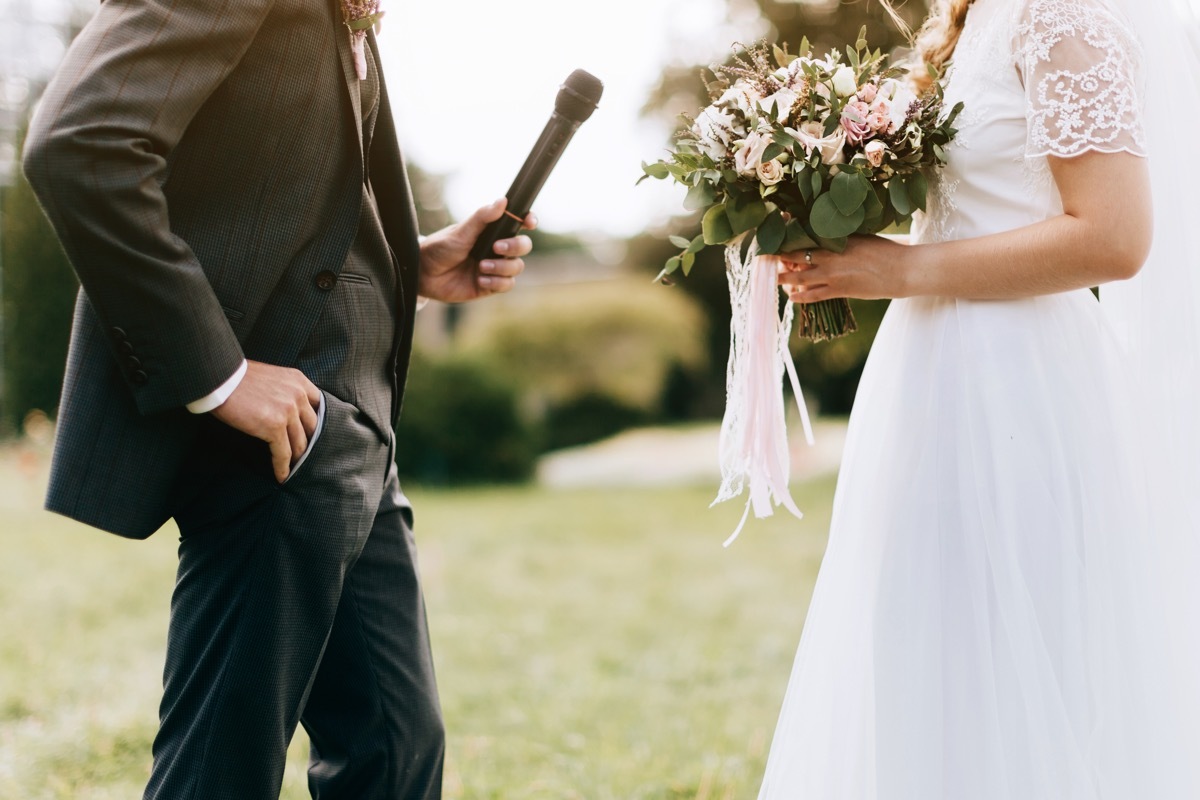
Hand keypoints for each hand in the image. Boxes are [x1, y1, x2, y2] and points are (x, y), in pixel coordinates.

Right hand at [210, 360, 320, 482]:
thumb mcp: (273, 376)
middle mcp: (299, 396)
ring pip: (300, 443)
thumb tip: (288, 409)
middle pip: (312, 428)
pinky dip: (282, 467)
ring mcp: (288, 412)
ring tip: (295, 469)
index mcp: (300, 381)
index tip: (314, 435)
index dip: (318, 423)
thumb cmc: (239, 378)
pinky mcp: (274, 427)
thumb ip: (286, 390)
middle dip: (310, 444)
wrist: (220, 378)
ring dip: (297, 459)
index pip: (319, 406)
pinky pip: (283, 453)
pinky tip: (281, 476)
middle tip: (305, 456)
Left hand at [417, 198, 534, 302]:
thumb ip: (482, 217)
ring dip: (502, 267)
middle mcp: (497, 249)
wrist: (424, 274)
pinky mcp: (490, 285)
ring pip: (517, 267)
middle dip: (515, 247)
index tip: (529, 222)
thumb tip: (503, 201)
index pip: (518, 223)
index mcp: (492, 231)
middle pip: (523, 246)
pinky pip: (507, 284)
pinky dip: (496, 281)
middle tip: (496, 248)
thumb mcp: (461, 231)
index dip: (528, 221)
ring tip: (481, 267)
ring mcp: (495, 267)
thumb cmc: (441, 247)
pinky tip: (479, 279)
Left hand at [778, 234, 913, 302]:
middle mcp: (830, 256)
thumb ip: (841, 237)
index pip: (804, 238)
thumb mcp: (861, 237)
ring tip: (772, 279)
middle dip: (780, 259)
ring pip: (800, 277)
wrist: (901, 270)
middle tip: (767, 260)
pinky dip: (800, 296)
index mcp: (836, 240)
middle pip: (796, 257)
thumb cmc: (884, 250)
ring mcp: (833, 274)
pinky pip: (813, 295)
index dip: (787, 240)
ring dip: (784, 279)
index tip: (776, 239)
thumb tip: (826, 234)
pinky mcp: (839, 290)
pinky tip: (791, 296)